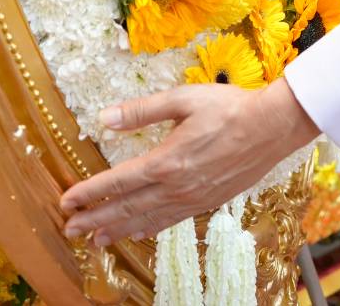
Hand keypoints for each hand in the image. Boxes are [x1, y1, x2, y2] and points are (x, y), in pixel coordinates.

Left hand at [59, 79, 317, 245]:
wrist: (273, 127)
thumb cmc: (230, 108)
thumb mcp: (184, 99)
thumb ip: (143, 111)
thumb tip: (105, 118)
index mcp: (166, 161)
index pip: (117, 181)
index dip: (89, 193)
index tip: (66, 202)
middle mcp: (176, 186)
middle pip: (127, 208)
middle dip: (95, 220)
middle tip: (69, 230)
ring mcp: (193, 198)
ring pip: (147, 220)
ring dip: (117, 230)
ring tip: (95, 240)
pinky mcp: (208, 201)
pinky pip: (171, 220)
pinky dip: (149, 229)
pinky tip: (139, 233)